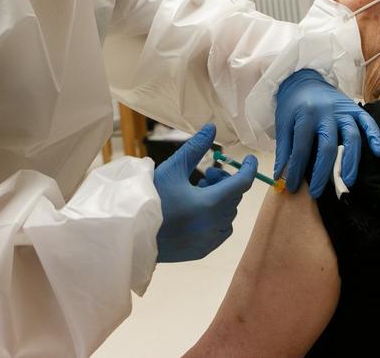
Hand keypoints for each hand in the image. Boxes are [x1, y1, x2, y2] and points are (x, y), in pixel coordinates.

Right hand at [154, 124, 256, 262]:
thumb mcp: (172, 169)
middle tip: (205, 174)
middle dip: (224, 181)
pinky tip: (198, 211)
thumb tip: (212, 128)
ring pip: (229, 214)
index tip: (248, 159)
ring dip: (221, 199)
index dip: (248, 168)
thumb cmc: (151, 198)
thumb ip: (195, 148)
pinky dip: (217, 217)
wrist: (131, 233)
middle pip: (234, 197)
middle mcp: (215, 225)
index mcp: (210, 204)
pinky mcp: (202, 251)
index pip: (242, 183)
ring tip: (198, 192)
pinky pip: (220, 231)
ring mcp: (210, 241)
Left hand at [274, 69, 379, 197]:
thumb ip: (284, 149)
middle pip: (328, 146)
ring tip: (347, 181)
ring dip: (350, 161)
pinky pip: (368, 122)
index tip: (294, 187)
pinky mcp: (355, 108)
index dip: (297, 170)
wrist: (304, 79)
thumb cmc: (292, 105)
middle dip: (323, 173)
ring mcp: (343, 110)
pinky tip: (378, 152)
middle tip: (318, 192)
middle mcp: (326, 113)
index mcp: (304, 115)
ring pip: (351, 137)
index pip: (301, 148)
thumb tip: (281, 176)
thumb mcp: (283, 123)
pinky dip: (375, 136)